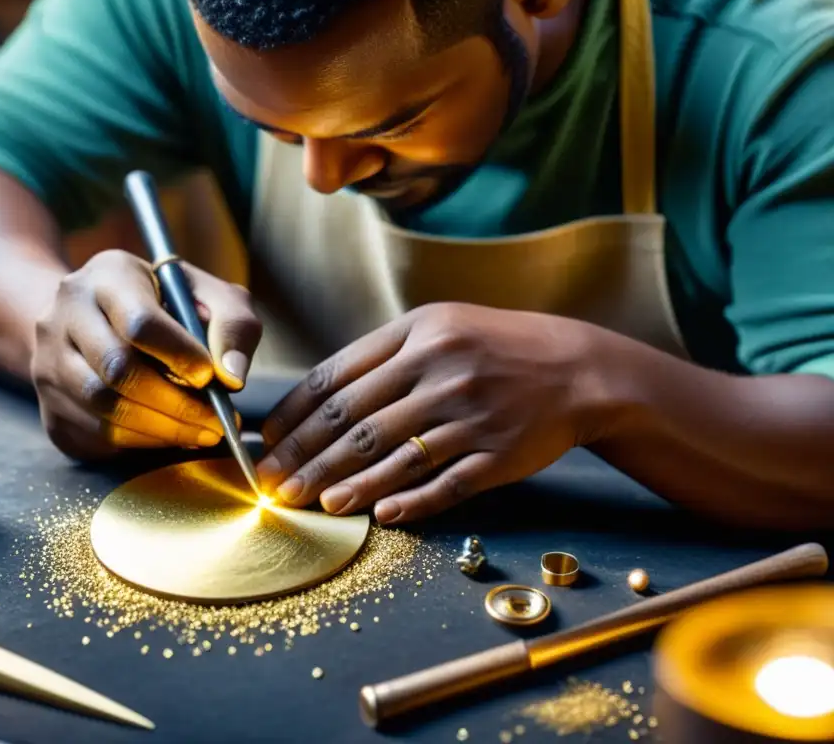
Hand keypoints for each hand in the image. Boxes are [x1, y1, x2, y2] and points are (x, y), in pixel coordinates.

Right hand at [30, 250, 260, 459]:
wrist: (99, 319)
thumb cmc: (167, 306)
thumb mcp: (210, 297)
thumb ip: (233, 326)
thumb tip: (232, 375)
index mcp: (108, 275)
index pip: (139, 322)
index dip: (178, 355)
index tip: (210, 378)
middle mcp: (66, 313)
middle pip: (117, 369)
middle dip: (175, 403)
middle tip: (215, 421)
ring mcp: (48, 360)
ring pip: (103, 407)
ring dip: (161, 429)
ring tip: (200, 432)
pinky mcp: (48, 405)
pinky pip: (94, 434)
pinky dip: (140, 442)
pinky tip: (169, 434)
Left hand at [257, 303, 599, 523]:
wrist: (579, 368)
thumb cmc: (495, 349)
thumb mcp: (440, 328)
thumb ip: (383, 358)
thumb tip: (317, 403)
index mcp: (418, 333)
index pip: (336, 378)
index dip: (294, 415)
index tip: (267, 442)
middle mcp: (440, 369)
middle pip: (353, 422)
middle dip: (305, 457)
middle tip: (272, 484)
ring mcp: (471, 413)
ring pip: (392, 456)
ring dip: (347, 485)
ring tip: (313, 503)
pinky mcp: (499, 453)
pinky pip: (445, 483)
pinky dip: (410, 502)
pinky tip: (380, 516)